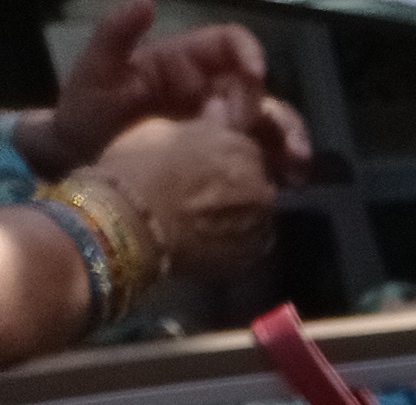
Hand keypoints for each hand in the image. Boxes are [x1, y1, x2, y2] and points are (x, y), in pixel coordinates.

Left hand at [33, 1, 305, 184]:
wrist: (79, 162)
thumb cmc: (85, 112)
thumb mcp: (94, 71)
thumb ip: (116, 34)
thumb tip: (147, 0)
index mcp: (187, 62)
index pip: (230, 45)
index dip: (249, 54)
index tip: (256, 75)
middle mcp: (212, 91)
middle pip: (261, 91)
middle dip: (276, 113)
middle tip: (275, 140)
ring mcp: (221, 129)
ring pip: (272, 126)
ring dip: (290, 142)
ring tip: (295, 166)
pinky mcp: (226, 162)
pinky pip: (264, 162)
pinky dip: (282, 170)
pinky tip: (289, 183)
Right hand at [89, 107, 277, 290]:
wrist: (128, 223)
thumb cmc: (139, 169)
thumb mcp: (164, 130)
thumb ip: (203, 125)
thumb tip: (221, 108)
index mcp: (244, 150)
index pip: (246, 149)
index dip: (224, 158)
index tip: (204, 167)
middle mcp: (263, 189)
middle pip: (255, 184)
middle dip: (235, 187)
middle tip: (201, 195)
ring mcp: (261, 228)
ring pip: (254, 216)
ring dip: (237, 216)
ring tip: (200, 220)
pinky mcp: (248, 260)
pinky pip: (247, 246)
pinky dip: (233, 242)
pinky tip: (206, 240)